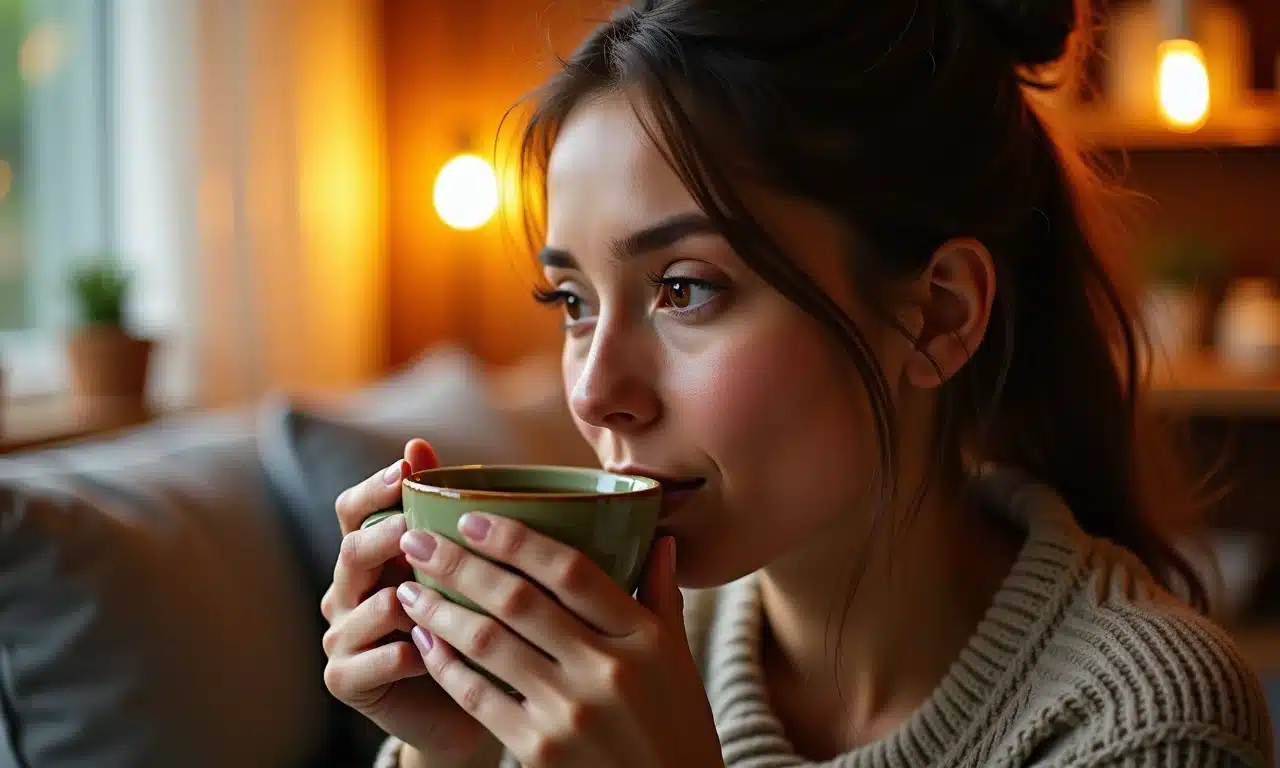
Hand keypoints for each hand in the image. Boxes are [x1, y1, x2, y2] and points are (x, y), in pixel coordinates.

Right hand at [320, 439, 492, 762]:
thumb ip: (442, 512)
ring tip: (427, 599)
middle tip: (418, 530)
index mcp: (371, 555)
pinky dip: (396, 655)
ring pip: (360, 607)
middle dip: (386, 537)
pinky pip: (363, 663)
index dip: (375, 488)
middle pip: (352, 551)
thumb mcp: (461, 569)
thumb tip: (421, 444)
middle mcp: (348, 591)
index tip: (408, 469)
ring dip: (399, 602)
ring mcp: (342, 636)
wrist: (463, 705)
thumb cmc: (465, 626)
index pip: (352, 509)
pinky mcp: (346, 681)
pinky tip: (423, 653)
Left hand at [394, 513, 725, 767]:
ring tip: (409, 588)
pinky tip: (425, 641)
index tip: (471, 516)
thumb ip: (661, 596)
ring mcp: (570, 713)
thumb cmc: (675, 728)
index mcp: (643, 638)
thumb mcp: (679, 661)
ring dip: (439, 611)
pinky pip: (479, 697)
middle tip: (415, 538)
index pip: (571, 571)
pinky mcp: (539, 752)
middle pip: (518, 600)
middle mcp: (606, 670)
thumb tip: (655, 537)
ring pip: (488, 643)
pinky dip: (446, 665)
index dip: (515, 539)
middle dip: (457, 563)